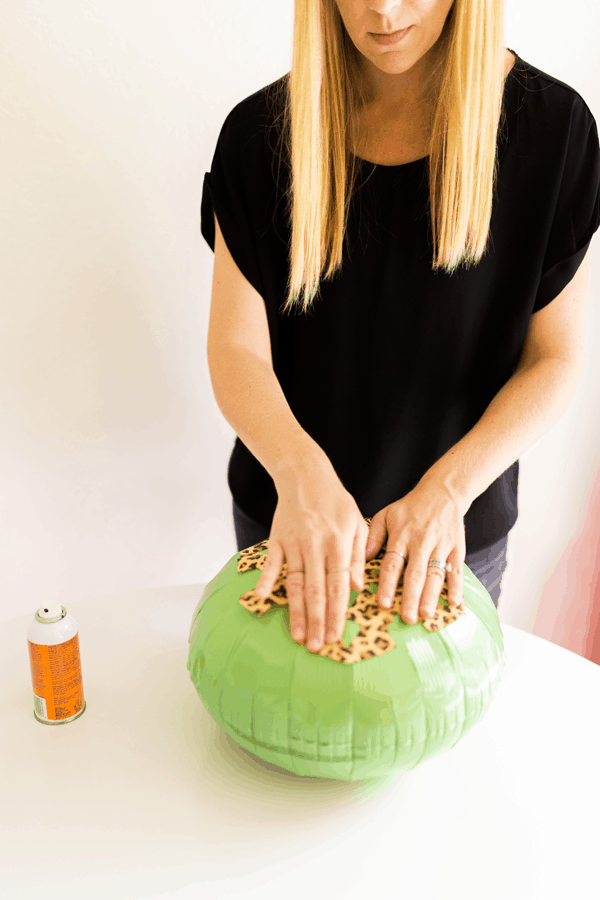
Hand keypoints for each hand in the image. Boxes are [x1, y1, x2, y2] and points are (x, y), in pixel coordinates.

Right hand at [253, 457, 368, 652]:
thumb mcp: (356, 525)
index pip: (338, 586)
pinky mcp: (277, 538)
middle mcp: (316, 546)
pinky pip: (271, 562)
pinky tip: (261, 598)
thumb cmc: (336, 502)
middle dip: (318, 621)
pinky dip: (266, 579)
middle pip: (317, 590)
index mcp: (339, 545)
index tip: (337, 637)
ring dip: (296, 611)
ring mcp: (294, 543)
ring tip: (298, 636)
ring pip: (295, 583)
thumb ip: (356, 557)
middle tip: (318, 647)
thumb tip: (357, 590)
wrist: (307, 475)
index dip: (337, 613)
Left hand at [366, 480, 465, 622]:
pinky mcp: (457, 548)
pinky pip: (457, 570)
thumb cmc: (410, 508)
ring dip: (431, 596)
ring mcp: (441, 546)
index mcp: (401, 535)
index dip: (388, 584)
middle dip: (411, 597)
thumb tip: (363, 559)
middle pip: (415, 573)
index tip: (384, 603)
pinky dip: (457, 587)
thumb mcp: (387, 514)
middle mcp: (421, 541)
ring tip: (426, 615)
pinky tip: (454, 603)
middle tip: (407, 618)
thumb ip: (373, 536)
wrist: (443, 492)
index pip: (392, 563)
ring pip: (436, 574)